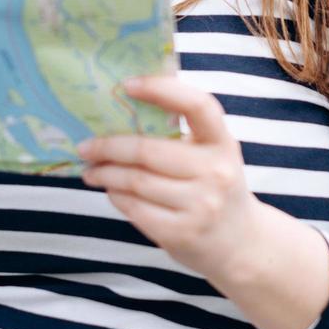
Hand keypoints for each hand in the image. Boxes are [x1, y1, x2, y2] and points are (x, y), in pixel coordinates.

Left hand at [78, 76, 263, 281]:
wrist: (241, 244)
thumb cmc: (216, 187)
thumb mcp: (214, 154)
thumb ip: (184, 132)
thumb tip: (127, 104)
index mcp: (223, 143)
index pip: (197, 106)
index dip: (161, 90)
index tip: (127, 84)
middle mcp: (216, 172)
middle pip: (148, 150)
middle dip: (108, 147)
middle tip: (86, 146)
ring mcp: (200, 205)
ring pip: (136, 181)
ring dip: (106, 173)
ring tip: (92, 170)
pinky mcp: (181, 233)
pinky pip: (135, 208)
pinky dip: (116, 196)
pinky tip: (111, 191)